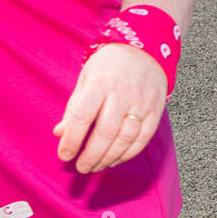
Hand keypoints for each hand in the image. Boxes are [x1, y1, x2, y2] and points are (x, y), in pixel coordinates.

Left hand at [54, 43, 166, 173]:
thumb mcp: (86, 79)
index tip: (65, 155)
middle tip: (82, 167)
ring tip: (97, 166)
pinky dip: (128, 153)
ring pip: (126, 138)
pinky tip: (116, 159)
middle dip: (91, 155)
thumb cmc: (109, 67)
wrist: (145, 50)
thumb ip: (74, 107)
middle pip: (106, 131)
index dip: (72, 139)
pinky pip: (143, 138)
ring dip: (109, 157)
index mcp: (100, 82)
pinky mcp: (156, 108)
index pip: (83, 115)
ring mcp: (142, 101)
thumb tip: (60, 133)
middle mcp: (123, 92)